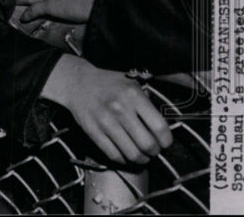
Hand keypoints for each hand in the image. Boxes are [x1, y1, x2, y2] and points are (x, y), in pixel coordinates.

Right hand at [41, 55, 172, 165]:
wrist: (77, 83)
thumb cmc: (108, 84)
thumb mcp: (131, 84)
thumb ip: (147, 104)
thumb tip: (162, 131)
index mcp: (133, 95)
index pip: (160, 127)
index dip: (166, 141)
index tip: (164, 142)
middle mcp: (120, 109)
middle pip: (148, 145)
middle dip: (154, 152)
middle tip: (153, 150)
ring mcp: (105, 122)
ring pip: (132, 154)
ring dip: (141, 159)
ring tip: (141, 155)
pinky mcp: (93, 132)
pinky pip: (114, 156)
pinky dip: (124, 160)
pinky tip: (126, 155)